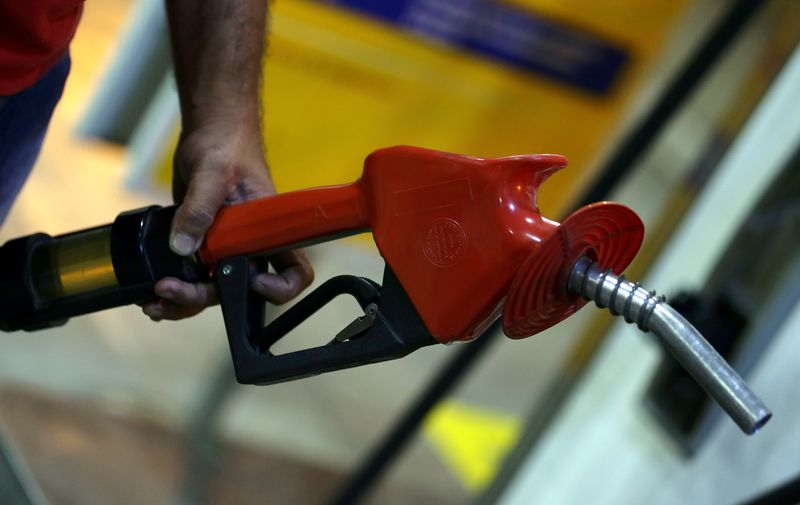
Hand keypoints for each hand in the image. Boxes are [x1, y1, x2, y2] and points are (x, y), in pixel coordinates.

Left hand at [141, 122, 313, 320]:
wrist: (209, 132)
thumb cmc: (225, 144)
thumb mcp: (212, 171)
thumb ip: (199, 208)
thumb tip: (181, 248)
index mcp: (268, 231)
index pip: (293, 270)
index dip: (279, 287)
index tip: (251, 281)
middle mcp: (249, 246)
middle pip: (237, 290)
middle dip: (201, 298)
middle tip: (167, 289)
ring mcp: (224, 248)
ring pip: (210, 289)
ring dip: (182, 302)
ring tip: (152, 301)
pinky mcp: (201, 245)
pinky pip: (191, 276)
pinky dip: (173, 287)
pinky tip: (151, 288)